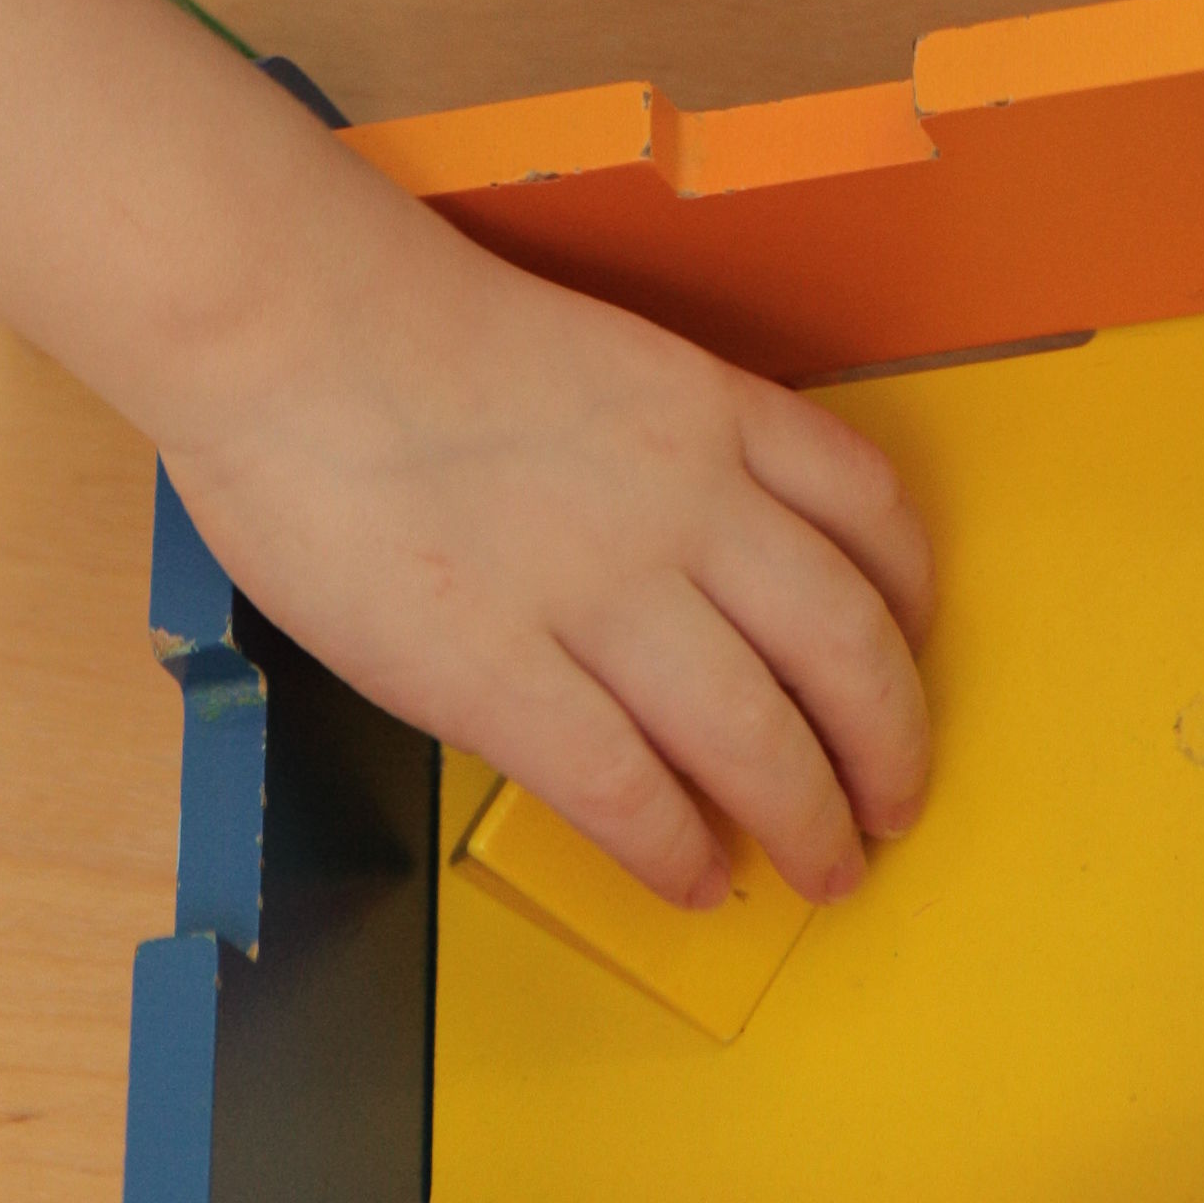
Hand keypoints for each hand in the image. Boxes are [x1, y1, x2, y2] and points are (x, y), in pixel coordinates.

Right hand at [161, 174, 935, 909]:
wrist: (288, 321)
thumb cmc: (402, 327)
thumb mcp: (592, 357)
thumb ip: (656, 452)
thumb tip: (690, 564)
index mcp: (706, 409)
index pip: (870, 512)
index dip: (913, 602)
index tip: (915, 652)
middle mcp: (682, 501)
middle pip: (846, 645)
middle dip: (889, 745)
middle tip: (892, 806)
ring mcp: (596, 592)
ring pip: (759, 737)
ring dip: (808, 820)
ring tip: (822, 869)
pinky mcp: (497, 675)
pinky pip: (626, 791)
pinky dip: (678, 851)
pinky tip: (697, 881)